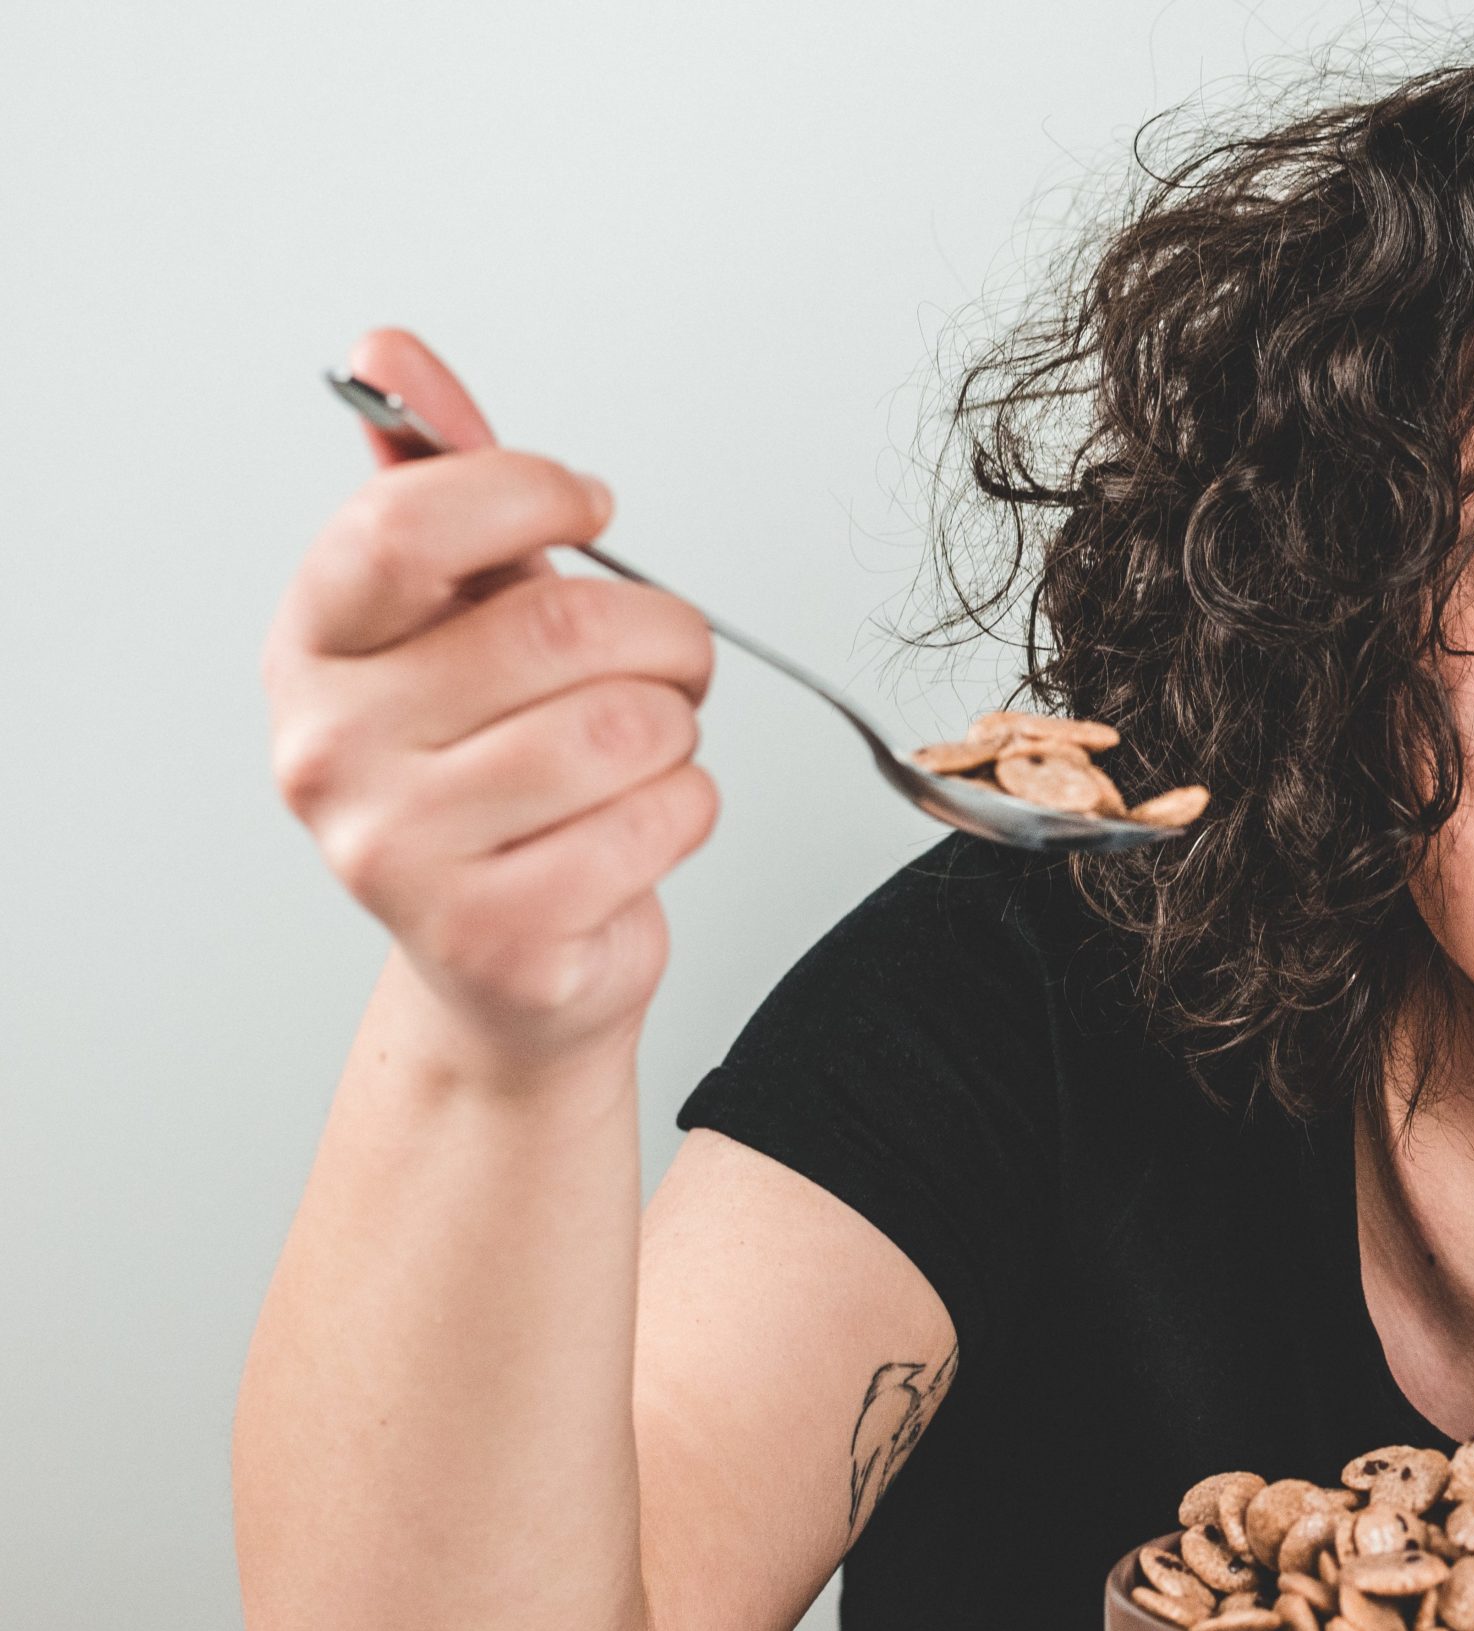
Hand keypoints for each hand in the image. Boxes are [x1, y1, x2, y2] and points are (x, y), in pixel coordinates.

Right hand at [263, 329, 718, 1070]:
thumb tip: (389, 350)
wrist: (504, 966)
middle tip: (671, 658)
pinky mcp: (493, 935)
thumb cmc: (493, 776)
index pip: (409, 522)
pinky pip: (660, 821)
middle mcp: (329, 749)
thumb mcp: (462, 619)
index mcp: (313, 647)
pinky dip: (690, 812)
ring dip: (679, 731)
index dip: (532, 491)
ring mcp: (397, 853)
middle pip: (560, 628)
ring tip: (647, 750)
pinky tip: (640, 828)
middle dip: (664, 634)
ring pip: (626, 730)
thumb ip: (439, 484)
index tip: (590, 507)